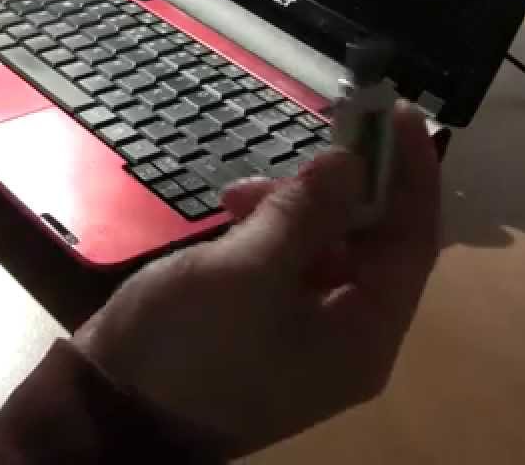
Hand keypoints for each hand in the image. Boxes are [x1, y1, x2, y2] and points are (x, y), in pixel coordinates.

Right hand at [74, 105, 440, 456]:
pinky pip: (288, 268)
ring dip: (292, 208)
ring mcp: (305, 338)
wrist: (112, 413)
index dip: (410, 174)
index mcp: (363, 337)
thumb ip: (304, 213)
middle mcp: (348, 340)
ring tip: (238, 195)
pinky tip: (232, 215)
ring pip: (325, 249)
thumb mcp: (246, 270)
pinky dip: (267, 234)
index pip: (413, 242)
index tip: (394, 110)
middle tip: (301, 146)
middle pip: (372, 244)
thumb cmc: (188, 345)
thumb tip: (349, 163)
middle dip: (337, 189)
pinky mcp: (265, 330)